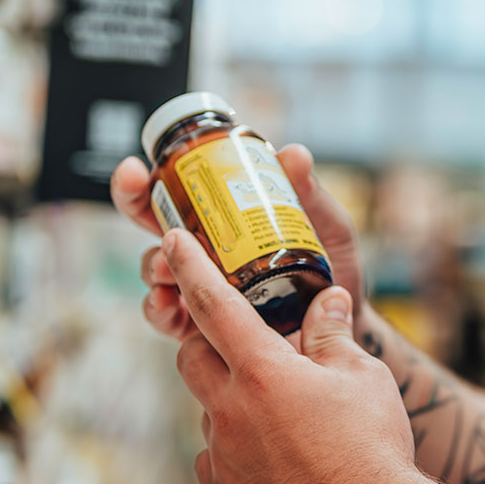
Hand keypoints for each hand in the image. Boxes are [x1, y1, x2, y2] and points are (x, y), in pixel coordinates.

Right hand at [111, 144, 366, 342]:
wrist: (349, 327)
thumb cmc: (335, 270)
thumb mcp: (327, 226)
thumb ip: (309, 194)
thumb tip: (293, 155)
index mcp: (225, 217)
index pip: (177, 189)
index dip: (149, 177)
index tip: (140, 168)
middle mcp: (203, 249)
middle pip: (151, 220)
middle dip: (134, 203)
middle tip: (140, 195)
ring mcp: (199, 287)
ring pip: (155, 268)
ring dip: (154, 262)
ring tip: (168, 265)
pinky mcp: (202, 328)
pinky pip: (166, 317)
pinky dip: (160, 308)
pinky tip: (171, 305)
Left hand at [159, 227, 419, 483]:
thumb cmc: (373, 446)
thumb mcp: (361, 377)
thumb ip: (332, 335)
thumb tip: (327, 300)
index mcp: (262, 371)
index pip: (212, 303)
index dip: (190, 266)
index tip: (170, 241)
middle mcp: (230, 411)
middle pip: (191, 358)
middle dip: (204, 341)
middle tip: (238, 340)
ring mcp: (224, 458)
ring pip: (208, 412)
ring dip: (231, 401)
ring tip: (279, 413)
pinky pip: (216, 461)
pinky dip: (236, 450)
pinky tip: (274, 457)